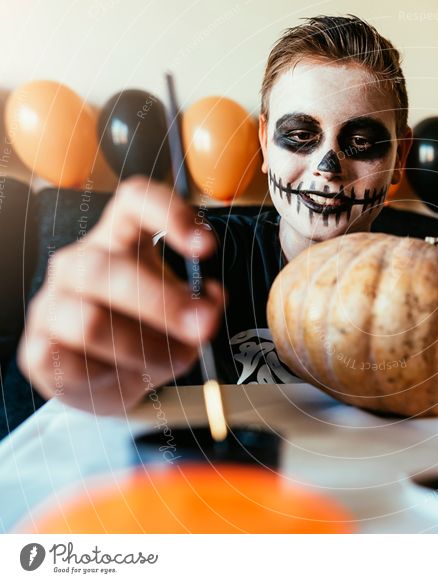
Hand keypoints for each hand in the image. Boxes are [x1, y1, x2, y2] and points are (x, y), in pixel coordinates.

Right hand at [17, 177, 224, 413]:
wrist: (108, 382)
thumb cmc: (150, 334)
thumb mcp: (187, 317)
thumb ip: (204, 307)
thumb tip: (211, 301)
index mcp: (121, 237)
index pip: (135, 201)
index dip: (169, 214)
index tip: (206, 248)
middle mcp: (81, 261)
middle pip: (111, 267)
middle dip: (164, 302)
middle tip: (203, 327)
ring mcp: (52, 303)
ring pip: (90, 322)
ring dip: (143, 348)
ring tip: (173, 361)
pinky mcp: (36, 348)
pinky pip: (71, 363)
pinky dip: (109, 374)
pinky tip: (124, 375)